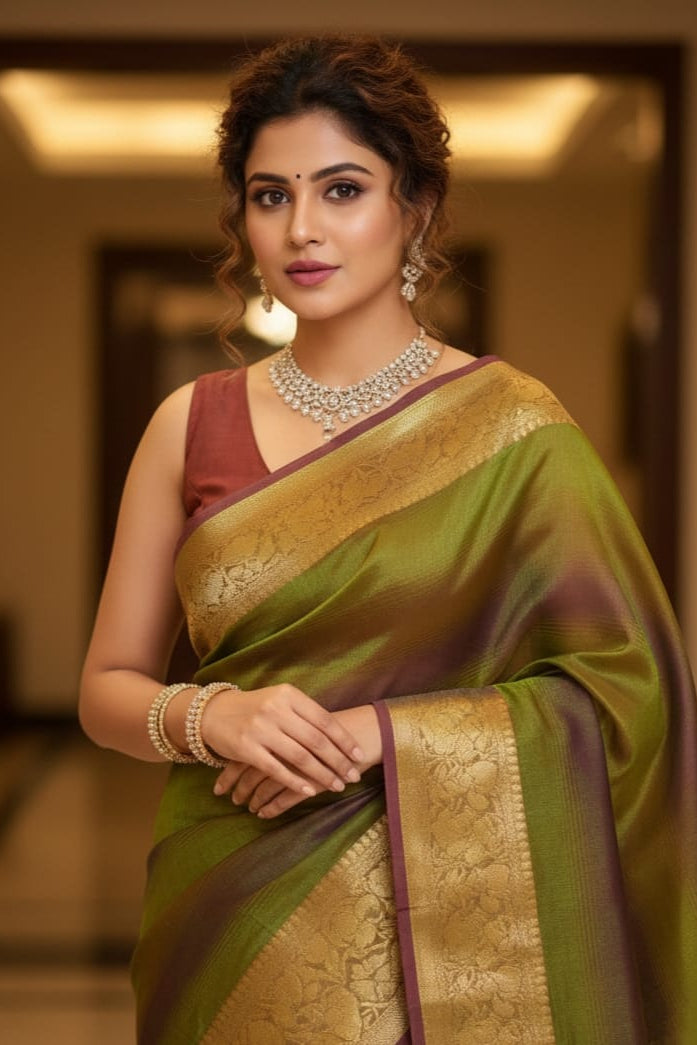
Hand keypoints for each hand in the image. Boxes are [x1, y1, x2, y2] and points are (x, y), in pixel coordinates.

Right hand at [214, 704, 381, 817]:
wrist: (214, 712)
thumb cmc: (256, 708)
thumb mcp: (280, 700)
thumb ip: (305, 714)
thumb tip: (340, 735)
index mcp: (289, 695)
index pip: (324, 719)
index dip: (344, 740)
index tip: (359, 755)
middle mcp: (276, 710)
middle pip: (316, 740)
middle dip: (338, 761)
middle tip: (353, 775)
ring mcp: (260, 729)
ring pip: (300, 757)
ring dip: (322, 774)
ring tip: (337, 786)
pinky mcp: (246, 749)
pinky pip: (276, 770)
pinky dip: (295, 782)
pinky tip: (309, 791)